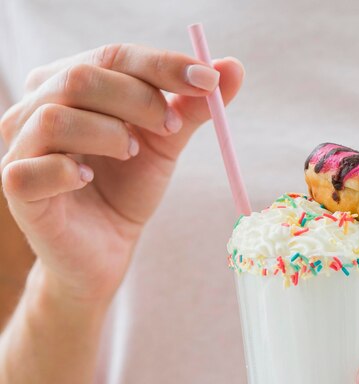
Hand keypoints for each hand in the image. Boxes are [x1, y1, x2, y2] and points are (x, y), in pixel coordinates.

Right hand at [0, 44, 243, 304]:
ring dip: (107, 133)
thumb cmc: (128, 189)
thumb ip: (191, 108)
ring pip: (55, 117)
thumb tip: (233, 67)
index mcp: (72, 85)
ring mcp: (21, 146)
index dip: (163, 65)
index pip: (114, 56)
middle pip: (82, 78)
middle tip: (171, 129)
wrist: (105, 249)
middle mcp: (38, 106)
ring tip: (131, 153)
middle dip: (138, 99)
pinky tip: (89, 178)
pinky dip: (67, 169)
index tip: (208, 79)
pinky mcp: (17, 188)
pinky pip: (33, 169)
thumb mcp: (164, 144)